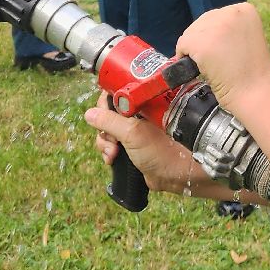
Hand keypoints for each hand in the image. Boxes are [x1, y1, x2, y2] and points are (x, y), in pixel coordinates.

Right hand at [83, 94, 229, 198]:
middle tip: (111, 141)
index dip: (104, 104)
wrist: (179, 175)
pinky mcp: (132, 146)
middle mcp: (137, 114)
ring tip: (113, 154)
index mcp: (141, 104)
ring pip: (107, 130)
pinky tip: (112, 159)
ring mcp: (134, 131)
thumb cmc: (165, 151)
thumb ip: (110, 121)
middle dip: (102, 129)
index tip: (101, 115)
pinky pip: (111, 144)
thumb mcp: (133, 134)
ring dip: (104, 142)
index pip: (114, 94)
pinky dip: (108, 151)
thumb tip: (89, 114)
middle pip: (107, 113)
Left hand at [176, 2, 269, 116]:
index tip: (224, 52)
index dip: (214, 36)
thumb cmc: (252, 72)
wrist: (257, 94)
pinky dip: (185, 59)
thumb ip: (227, 29)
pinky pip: (182, 46)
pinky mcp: (202, 43)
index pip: (215, 17)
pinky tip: (201, 69)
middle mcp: (231, 13)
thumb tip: (200, 31)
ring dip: (194, 51)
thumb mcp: (245, 37)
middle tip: (218, 62)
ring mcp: (216, 27)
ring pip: (189, 35)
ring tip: (213, 66)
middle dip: (203, 43)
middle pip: (200, 23)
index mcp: (245, 10)